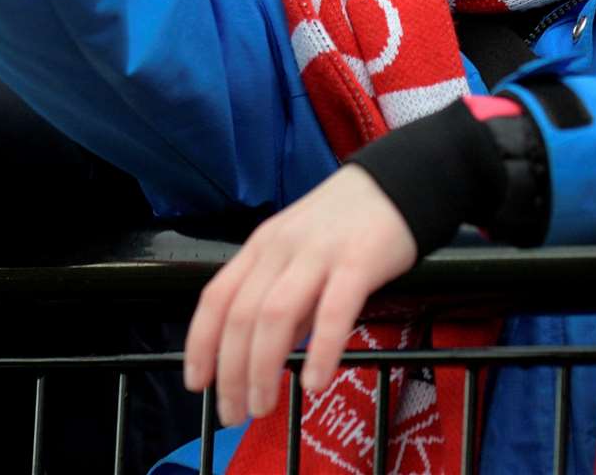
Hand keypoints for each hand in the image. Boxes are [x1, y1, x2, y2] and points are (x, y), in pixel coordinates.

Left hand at [183, 166, 417, 425]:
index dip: (199, 343)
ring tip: (264, 406)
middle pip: (241, 315)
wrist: (400, 181)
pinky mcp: (359, 260)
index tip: (196, 384)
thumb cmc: (348, 224)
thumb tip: (265, 355)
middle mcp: (281, 248)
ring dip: (263, 368)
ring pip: (275, 315)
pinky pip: (334, 310)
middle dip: (230, 371)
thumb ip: (284, 300)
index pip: (216, 297)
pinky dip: (321, 350)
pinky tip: (314, 382)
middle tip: (233, 413)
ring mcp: (318, 253)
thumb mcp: (300, 254)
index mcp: (262, 246)